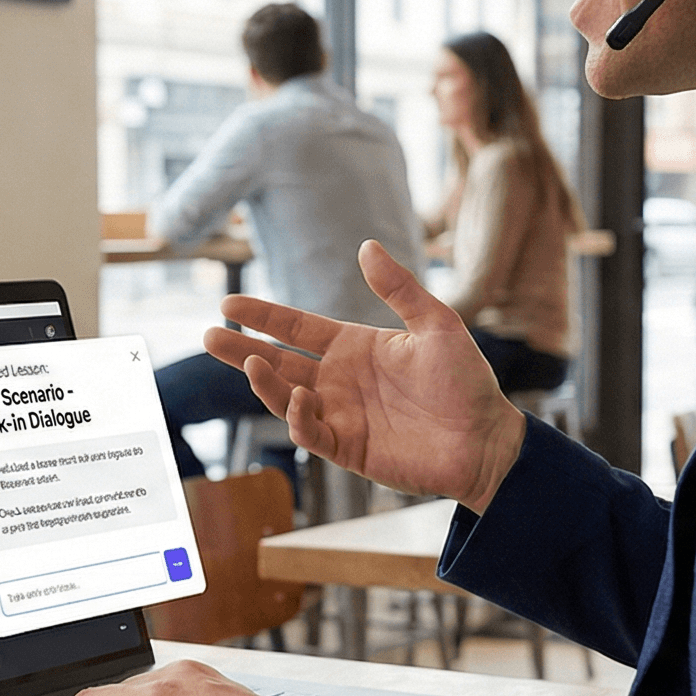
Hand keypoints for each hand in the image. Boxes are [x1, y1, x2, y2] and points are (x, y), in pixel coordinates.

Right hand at [209, 241, 526, 511]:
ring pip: (286, 397)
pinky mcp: (347, 449)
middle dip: (242, 350)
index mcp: (355, 347)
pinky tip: (301, 397)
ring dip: (263, 381)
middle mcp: (340, 380)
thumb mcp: (436, 325)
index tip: (228, 304)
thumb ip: (399, 288)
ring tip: (250, 361)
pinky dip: (298, 417)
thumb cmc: (467, 382)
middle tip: (209, 335)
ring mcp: (340, 415)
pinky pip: (310, 434)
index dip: (263, 316)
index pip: (296, 327)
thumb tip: (366, 246)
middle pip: (278, 362)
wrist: (486, 440)